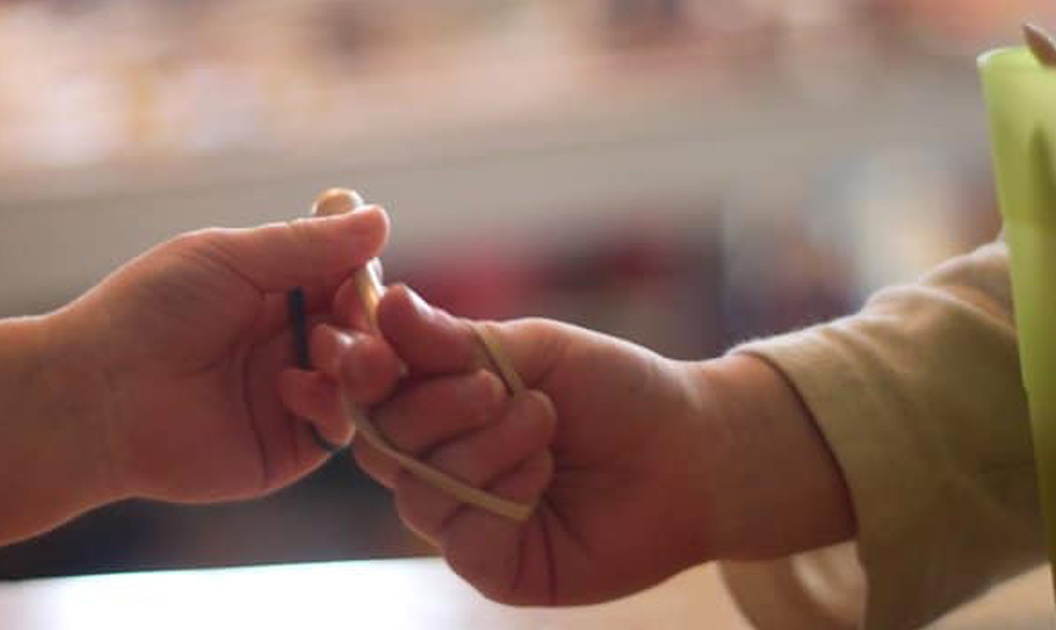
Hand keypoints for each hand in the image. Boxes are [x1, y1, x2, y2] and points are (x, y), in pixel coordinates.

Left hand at [52, 205, 387, 502]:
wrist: (96, 395)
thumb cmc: (149, 312)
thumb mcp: (230, 258)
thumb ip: (308, 243)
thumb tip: (379, 217)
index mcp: (276, 294)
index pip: (347, 283)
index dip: (365, 279)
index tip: (369, 274)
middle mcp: (289, 344)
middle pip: (364, 332)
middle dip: (368, 324)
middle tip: (353, 320)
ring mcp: (291, 397)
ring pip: (363, 382)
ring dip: (359, 362)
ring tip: (329, 354)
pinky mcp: (287, 447)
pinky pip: (338, 428)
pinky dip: (331, 405)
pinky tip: (291, 389)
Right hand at [287, 286, 855, 605]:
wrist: (692, 451)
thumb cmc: (617, 391)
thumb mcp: (535, 348)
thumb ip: (456, 339)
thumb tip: (387, 305)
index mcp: (442, 401)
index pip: (372, 390)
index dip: (363, 372)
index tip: (375, 353)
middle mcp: (442, 459)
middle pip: (380, 441)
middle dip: (432, 408)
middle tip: (495, 387)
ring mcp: (464, 515)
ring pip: (416, 489)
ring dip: (479, 448)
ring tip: (543, 422)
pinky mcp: (492, 564)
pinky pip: (457, 536)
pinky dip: (497, 494)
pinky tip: (543, 476)